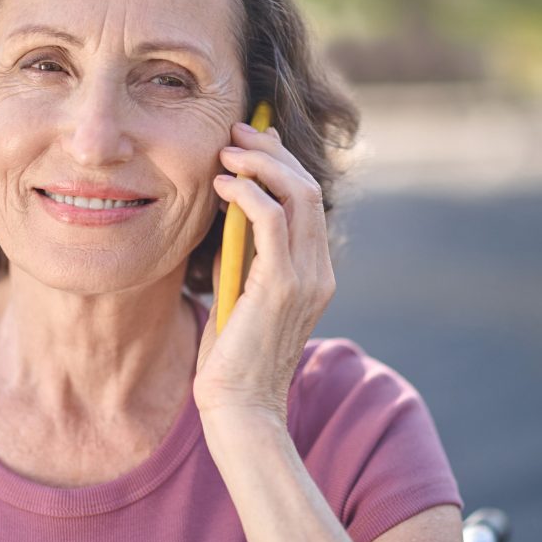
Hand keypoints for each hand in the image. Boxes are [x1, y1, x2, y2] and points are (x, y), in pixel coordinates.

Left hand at [193, 122, 335, 425]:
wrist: (238, 408)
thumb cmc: (231, 358)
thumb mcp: (239, 293)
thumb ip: (242, 254)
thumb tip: (228, 211)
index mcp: (314, 272)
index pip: (307, 200)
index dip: (280, 163)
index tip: (248, 143)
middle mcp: (319, 270)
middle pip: (307, 187)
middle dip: (271, 152)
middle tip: (235, 133)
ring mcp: (306, 277)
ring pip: (297, 195)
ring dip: (260, 165)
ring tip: (226, 153)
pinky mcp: (282, 285)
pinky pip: (272, 220)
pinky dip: (248, 195)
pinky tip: (222, 187)